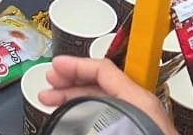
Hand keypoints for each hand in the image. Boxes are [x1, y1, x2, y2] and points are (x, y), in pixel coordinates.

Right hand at [39, 56, 176, 134]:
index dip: (75, 65)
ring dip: (76, 97)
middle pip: (100, 82)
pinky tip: (76, 115)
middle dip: (70, 81)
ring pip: (103, 98)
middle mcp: (142, 105)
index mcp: (140, 99)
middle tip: (50, 83)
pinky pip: (109, 110)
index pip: (102, 69)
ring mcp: (142, 117)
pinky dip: (88, 109)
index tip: (56, 66)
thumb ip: (104, 99)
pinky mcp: (140, 128)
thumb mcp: (129, 118)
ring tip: (54, 100)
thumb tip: (78, 109)